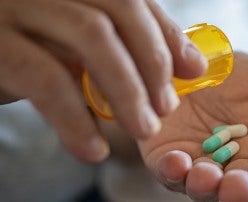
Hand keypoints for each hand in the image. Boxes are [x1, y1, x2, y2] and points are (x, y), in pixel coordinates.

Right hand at [0, 0, 206, 162]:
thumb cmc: (32, 51)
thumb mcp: (78, 45)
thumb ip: (126, 47)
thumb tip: (190, 65)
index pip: (132, 0)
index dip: (168, 35)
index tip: (193, 70)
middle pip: (119, 9)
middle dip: (153, 61)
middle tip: (167, 107)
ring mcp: (18, 9)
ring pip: (91, 36)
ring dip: (127, 89)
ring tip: (143, 129)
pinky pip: (47, 79)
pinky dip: (76, 118)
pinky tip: (93, 149)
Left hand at [137, 52, 247, 200]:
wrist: (190, 63)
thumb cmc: (234, 73)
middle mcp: (234, 164)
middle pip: (242, 188)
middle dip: (240, 191)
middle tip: (238, 186)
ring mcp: (200, 164)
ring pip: (206, 187)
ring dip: (207, 186)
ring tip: (206, 175)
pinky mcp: (168, 158)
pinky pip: (169, 172)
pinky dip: (173, 171)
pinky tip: (176, 162)